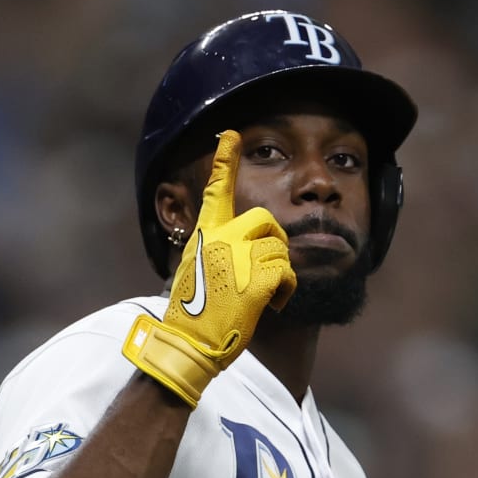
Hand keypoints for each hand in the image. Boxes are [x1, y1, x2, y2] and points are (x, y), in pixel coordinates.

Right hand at [123, 129, 296, 406]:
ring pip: (281, 249)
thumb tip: (240, 246)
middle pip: (266, 219)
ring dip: (280, 273)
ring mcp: (237, 258)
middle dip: (275, 241)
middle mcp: (219, 239)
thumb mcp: (195, 269)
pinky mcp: (256, 280)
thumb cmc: (194, 314)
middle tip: (269, 268)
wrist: (189, 343)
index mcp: (202, 234)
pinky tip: (274, 303)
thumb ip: (215, 249)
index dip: (225, 160)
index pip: (215, 190)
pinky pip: (287, 272)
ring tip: (265, 295)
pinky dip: (287, 290)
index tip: (231, 134)